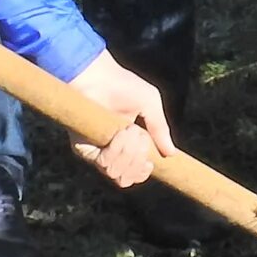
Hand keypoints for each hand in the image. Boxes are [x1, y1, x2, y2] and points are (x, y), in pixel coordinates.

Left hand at [64, 53, 177, 187]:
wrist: (100, 77)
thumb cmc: (124, 86)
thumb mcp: (150, 105)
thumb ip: (160, 130)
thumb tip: (171, 154)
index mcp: (128, 145)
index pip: (135, 173)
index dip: (143, 172)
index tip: (150, 162)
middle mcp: (111, 153)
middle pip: (128, 178)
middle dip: (140, 159)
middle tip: (141, 136)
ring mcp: (97, 152)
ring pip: (117, 174)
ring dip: (129, 154)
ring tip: (130, 130)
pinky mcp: (84, 149)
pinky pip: (104, 164)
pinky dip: (117, 150)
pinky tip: (121, 133)